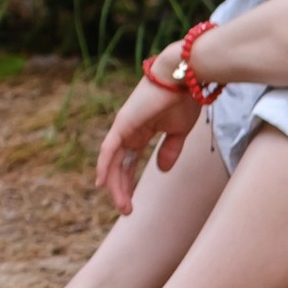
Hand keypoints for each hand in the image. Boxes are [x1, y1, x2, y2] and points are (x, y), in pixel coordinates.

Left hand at [95, 69, 199, 217]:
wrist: (185, 77)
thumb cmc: (184, 98)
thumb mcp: (179, 131)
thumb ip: (170, 150)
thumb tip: (162, 170)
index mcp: (140, 132)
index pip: (128, 162)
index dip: (128, 182)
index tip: (130, 202)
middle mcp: (128, 131)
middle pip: (119, 165)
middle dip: (122, 189)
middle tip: (127, 211)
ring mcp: (123, 127)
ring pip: (113, 161)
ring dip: (116, 185)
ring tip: (122, 206)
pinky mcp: (123, 123)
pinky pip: (109, 149)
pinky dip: (104, 166)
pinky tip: (102, 184)